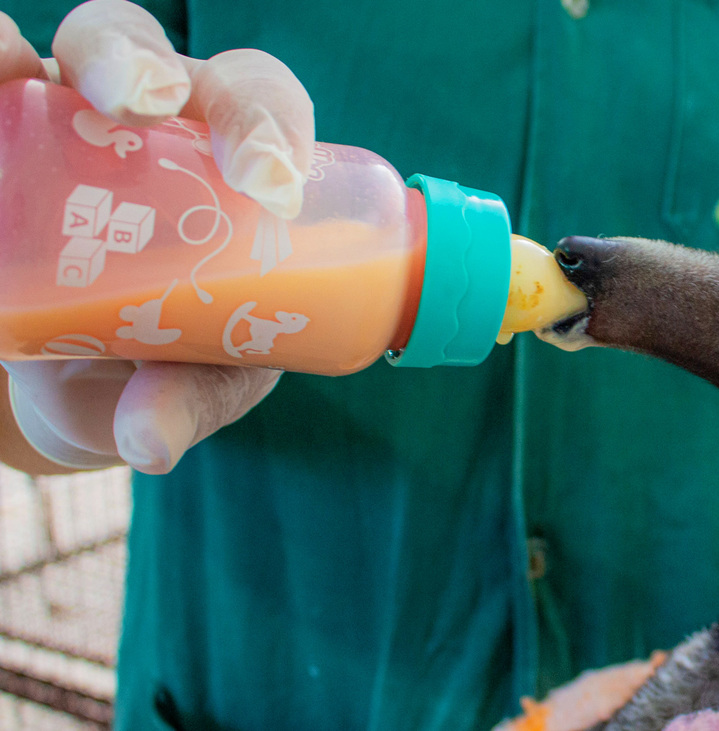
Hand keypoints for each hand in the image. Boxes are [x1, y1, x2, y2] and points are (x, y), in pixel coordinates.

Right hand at [0, 0, 314, 472]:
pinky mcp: (7, 126)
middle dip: (148, 66)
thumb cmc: (173, 354)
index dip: (268, 126)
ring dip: (49, 53)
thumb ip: (186, 399)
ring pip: (68, 49)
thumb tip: (150, 442)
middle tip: (149, 105)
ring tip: (21, 70)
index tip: (270, 186)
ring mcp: (72, 112)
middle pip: (156, 56)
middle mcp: (158, 120)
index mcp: (234, 161)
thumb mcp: (198, 381)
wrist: (82, 370)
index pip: (260, 108)